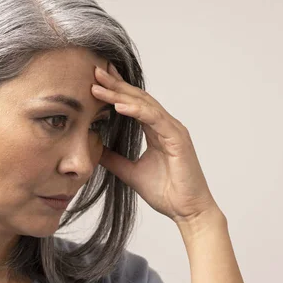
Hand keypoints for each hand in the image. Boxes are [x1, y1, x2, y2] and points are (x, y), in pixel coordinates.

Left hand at [92, 63, 219, 223]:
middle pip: (138, 98)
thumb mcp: (131, 173)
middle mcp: (166, 126)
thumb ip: (115, 160)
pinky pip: (154, 119)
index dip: (115, 92)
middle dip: (115, 84)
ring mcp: (173, 130)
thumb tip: (95, 150)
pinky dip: (137, 110)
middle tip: (95, 70)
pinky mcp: (177, 139)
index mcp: (157, 131)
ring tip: (99, 85)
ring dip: (120, 93)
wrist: (188, 212)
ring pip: (144, 104)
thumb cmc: (167, 193)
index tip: (95, 82)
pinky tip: (119, 106)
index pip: (133, 105)